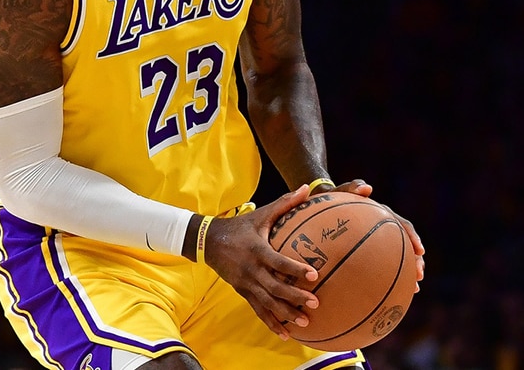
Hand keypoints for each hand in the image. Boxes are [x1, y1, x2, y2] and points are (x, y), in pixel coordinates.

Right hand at [203, 184, 319, 339]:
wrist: (208, 241)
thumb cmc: (240, 226)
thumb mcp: (261, 214)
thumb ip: (284, 204)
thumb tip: (306, 189)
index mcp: (257, 250)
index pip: (278, 262)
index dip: (295, 269)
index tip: (314, 275)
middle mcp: (251, 269)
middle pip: (274, 287)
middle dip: (294, 297)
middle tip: (314, 304)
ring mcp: (246, 283)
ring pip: (267, 302)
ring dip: (285, 313)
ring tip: (304, 322)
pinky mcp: (242, 292)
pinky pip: (257, 310)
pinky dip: (271, 322)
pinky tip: (285, 334)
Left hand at [327, 179, 425, 290]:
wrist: (322, 204)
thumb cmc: (331, 197)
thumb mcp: (340, 191)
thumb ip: (352, 187)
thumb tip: (367, 188)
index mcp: (382, 215)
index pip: (402, 225)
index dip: (413, 237)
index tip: (419, 250)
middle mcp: (384, 228)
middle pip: (406, 245)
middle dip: (416, 261)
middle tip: (419, 276)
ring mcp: (377, 240)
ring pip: (398, 257)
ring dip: (408, 272)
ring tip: (413, 289)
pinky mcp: (368, 250)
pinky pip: (380, 265)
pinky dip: (388, 277)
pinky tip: (388, 294)